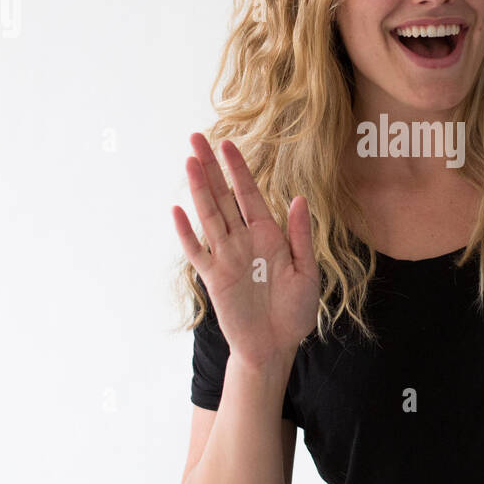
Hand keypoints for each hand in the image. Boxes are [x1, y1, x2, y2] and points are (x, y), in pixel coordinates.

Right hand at [172, 133, 319, 371]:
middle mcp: (244, 240)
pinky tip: (178, 212)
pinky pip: (197, 252)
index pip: (248, 193)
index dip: (237, 168)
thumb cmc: (295, 311)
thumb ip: (299, 235)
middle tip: (195, 137)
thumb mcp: (306, 272)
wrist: (276, 346)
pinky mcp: (214, 278)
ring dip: (198, 190)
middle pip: (222, 196)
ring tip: (188, 162)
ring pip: (208, 216)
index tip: (227, 143)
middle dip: (210, 168)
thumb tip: (298, 199)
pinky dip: (187, 233)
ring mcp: (226, 257)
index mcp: (268, 235)